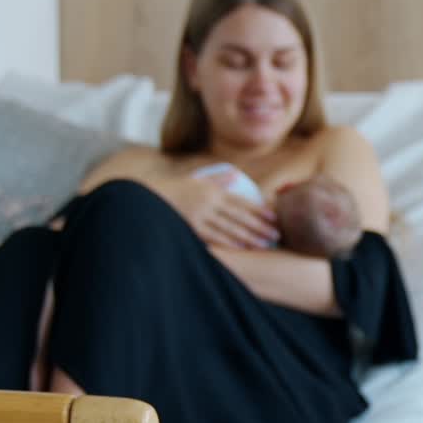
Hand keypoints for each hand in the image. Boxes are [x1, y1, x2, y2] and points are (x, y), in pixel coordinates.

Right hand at [158, 173, 279, 248]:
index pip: (242, 202)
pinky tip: (242, 246)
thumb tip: (234, 176)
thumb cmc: (174, 190)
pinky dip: (229, 241)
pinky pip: (214, 236)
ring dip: (249, 236)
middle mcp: (209, 202)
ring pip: (230, 228)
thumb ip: (216, 180)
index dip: (259, 210)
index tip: (274, 217)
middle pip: (240, 216)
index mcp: (212, 191)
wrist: (146, 198)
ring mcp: (200, 215)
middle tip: (276, 235)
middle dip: (260, 226)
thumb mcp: (195, 181)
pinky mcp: (191, 227)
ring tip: (264, 244)